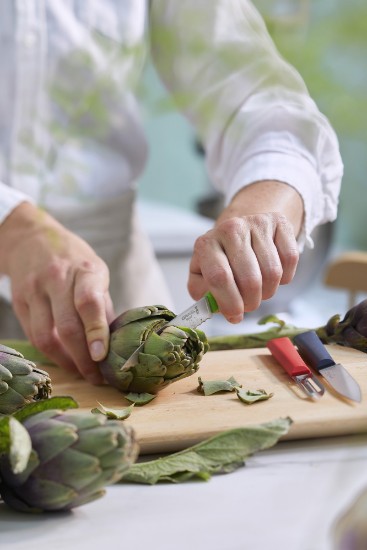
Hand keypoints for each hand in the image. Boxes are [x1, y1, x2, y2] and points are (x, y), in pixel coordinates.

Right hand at [0, 203, 113, 383]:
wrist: (30, 238)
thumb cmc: (72, 258)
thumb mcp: (96, 270)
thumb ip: (103, 304)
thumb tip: (116, 340)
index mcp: (84, 269)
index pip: (89, 303)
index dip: (96, 332)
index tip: (102, 357)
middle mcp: (57, 279)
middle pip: (67, 326)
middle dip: (83, 359)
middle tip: (97, 377)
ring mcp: (34, 291)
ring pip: (46, 337)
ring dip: (66, 362)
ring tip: (82, 373)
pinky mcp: (19, 302)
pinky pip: (33, 335)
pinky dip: (51, 353)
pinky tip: (65, 360)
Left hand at [188, 181, 302, 322]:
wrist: (240, 231)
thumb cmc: (220, 260)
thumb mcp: (202, 275)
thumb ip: (203, 294)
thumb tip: (218, 307)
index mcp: (207, 244)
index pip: (220, 278)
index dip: (230, 303)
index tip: (235, 315)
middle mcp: (231, 228)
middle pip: (250, 279)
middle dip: (251, 302)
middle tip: (248, 305)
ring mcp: (257, 223)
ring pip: (272, 272)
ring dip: (268, 291)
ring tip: (259, 290)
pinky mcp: (279, 222)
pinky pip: (290, 259)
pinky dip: (285, 276)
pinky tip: (273, 275)